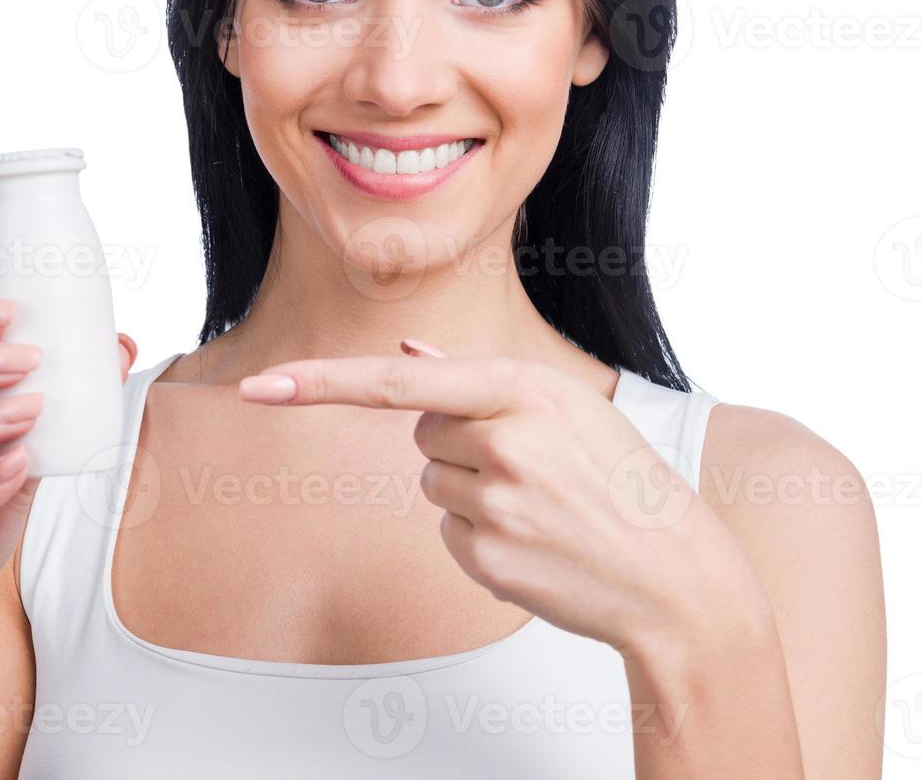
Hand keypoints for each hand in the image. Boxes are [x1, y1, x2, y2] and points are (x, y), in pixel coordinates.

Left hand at [237, 345, 760, 657]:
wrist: (675, 576)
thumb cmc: (620, 481)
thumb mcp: (566, 408)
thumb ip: (477, 381)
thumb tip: (406, 357)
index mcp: (524, 390)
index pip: (397, 384)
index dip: (321, 383)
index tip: (258, 387)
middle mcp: (505, 441)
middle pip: (419, 432)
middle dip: (457, 443)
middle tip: (530, 467)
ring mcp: (495, 505)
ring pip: (431, 483)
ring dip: (469, 492)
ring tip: (539, 506)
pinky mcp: (485, 559)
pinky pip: (445, 532)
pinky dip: (477, 536)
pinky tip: (533, 542)